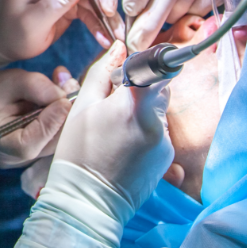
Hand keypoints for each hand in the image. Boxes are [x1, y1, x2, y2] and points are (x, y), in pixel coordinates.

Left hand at [0, 0, 123, 61]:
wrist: (3, 46)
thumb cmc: (11, 33)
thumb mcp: (32, 21)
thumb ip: (56, 0)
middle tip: (108, 8)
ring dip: (106, 8)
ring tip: (115, 30)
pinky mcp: (70, 1)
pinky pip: (90, 7)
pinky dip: (99, 21)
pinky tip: (106, 38)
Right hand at [0, 69, 77, 168]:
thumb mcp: (10, 82)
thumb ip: (35, 86)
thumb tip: (63, 95)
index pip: (28, 144)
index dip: (49, 124)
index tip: (64, 102)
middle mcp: (17, 159)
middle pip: (50, 143)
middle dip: (65, 115)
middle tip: (73, 87)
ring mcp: (32, 158)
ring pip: (59, 139)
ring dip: (69, 113)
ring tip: (68, 86)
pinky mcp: (42, 150)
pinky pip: (60, 135)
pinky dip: (66, 115)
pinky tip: (66, 94)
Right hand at [54, 40, 173, 210]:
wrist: (88, 200)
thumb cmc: (79, 149)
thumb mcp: (83, 105)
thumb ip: (102, 72)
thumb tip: (120, 48)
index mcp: (132, 104)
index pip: (157, 68)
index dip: (147, 64)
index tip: (135, 69)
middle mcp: (155, 122)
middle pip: (160, 88)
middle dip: (141, 89)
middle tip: (116, 104)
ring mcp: (165, 142)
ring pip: (159, 110)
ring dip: (144, 111)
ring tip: (118, 130)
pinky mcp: (167, 157)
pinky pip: (160, 131)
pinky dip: (147, 131)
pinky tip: (126, 144)